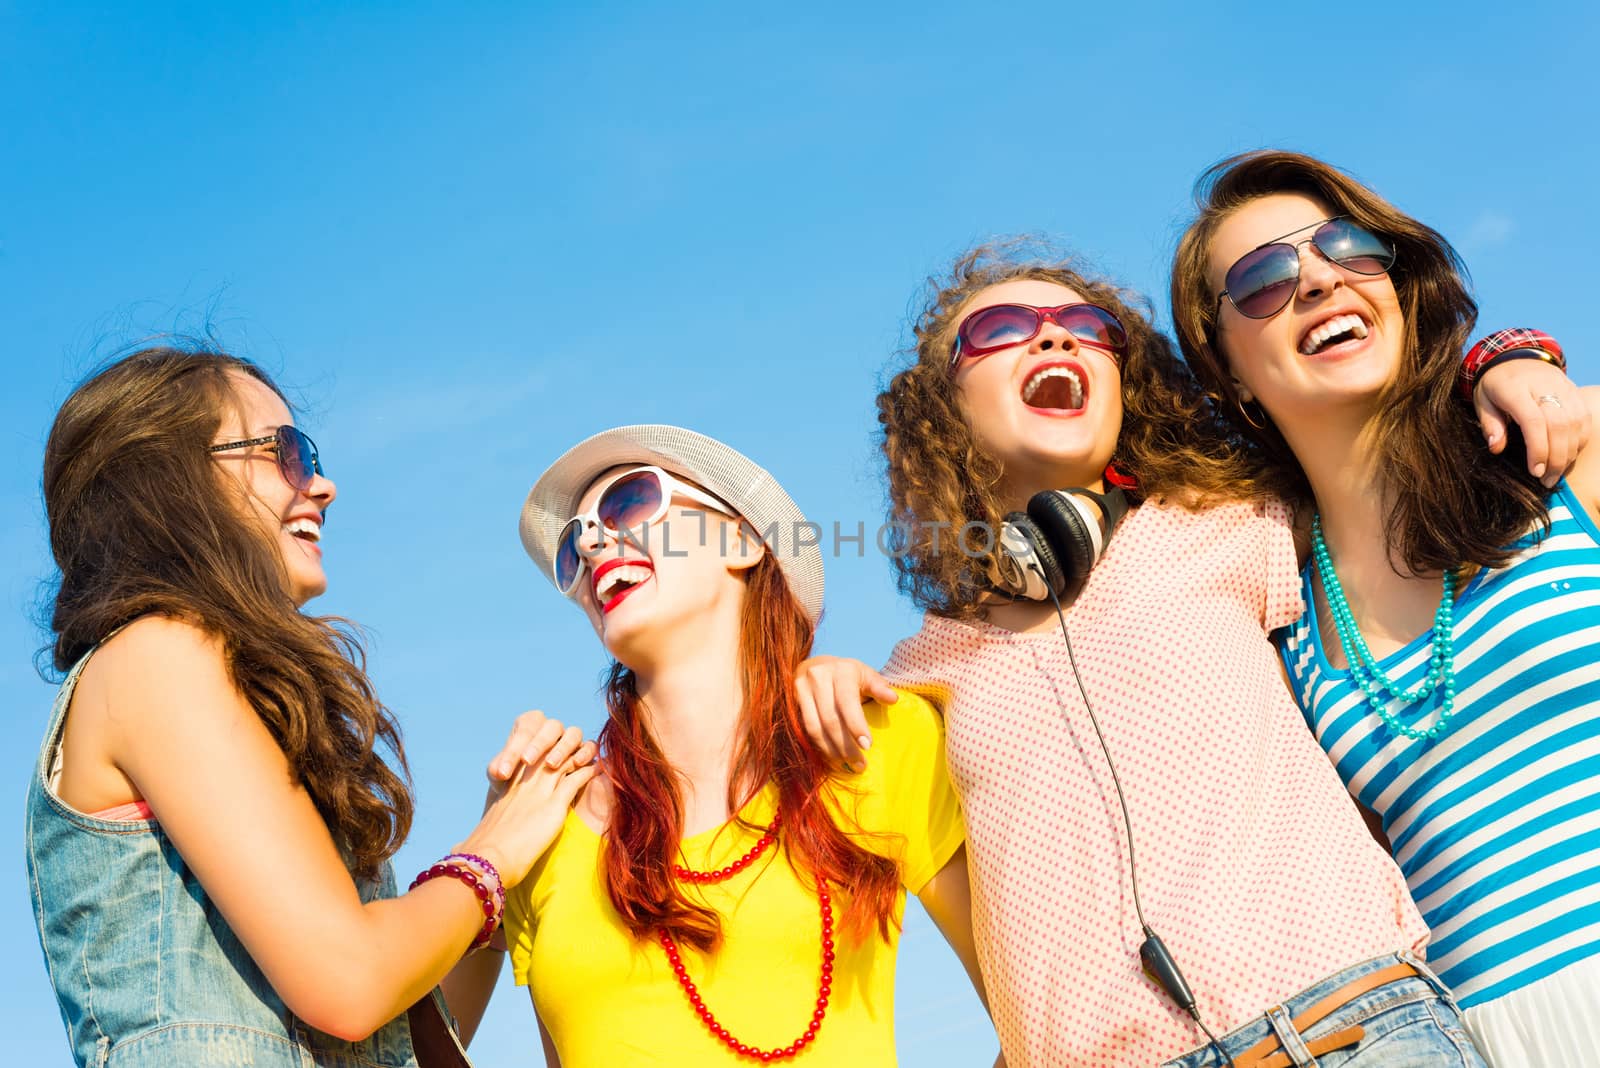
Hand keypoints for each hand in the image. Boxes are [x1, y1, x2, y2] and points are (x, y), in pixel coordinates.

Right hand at [462, 711, 597, 886]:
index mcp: (507, 788)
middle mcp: (523, 784)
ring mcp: (539, 791)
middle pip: (548, 752)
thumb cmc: (480, 856)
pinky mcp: (554, 804)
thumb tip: (457, 847)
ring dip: (580, 756)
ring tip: (591, 755)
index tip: (555, 753)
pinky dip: (588, 772)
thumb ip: (470, 836)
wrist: (487, 861)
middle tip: (579, 749)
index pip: (530, 759)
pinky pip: (577, 778)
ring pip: (566, 760)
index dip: (544, 752)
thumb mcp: (477, 836)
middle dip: (564, 747)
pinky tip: (596, 770)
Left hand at [484, 709, 596, 807]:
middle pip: (550, 726)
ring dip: (562, 747)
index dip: (513, 748)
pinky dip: (585, 752)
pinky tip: (577, 764)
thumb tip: (497, 771)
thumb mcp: (502, 777)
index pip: (524, 729)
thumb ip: (498, 769)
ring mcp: (570, 739)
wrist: (530, 796)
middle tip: (526, 761)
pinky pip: (590, 746)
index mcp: (530, 726)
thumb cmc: (514, 781)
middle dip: (538, 743)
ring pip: (573, 733)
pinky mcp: (586, 751)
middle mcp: (552, 729)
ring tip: (551, 765)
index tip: (503, 772)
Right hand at [795, 656, 897, 771]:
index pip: (847, 702)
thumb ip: (879, 687)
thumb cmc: (846, 674)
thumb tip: (893, 699)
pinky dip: (818, 746)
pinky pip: (804, 730)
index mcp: (840, 671)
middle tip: (860, 764)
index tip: (868, 746)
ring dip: (831, 750)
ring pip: (814, 727)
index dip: (856, 725)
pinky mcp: (790, 701)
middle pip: (830, 719)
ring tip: (846, 764)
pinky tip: (830, 756)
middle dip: (845, 745)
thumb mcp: (865, 675)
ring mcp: (800, 689)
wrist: (815, 666)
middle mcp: (818, 677)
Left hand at [1474, 358, 1589, 486]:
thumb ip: (1490, 425)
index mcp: (1516, 389)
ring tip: (1556, 474)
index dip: (1538, 449)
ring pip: (1576, 424)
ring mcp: (1564, 388)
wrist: (1516, 356)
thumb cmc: (1495, 385)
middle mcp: (1545, 386)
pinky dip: (1579, 441)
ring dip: (1569, 453)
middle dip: (1556, 458)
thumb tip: (1496, 449)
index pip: (1534, 421)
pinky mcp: (1576, 392)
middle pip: (1559, 425)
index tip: (1535, 471)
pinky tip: (1567, 456)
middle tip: (1547, 480)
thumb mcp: (1482, 401)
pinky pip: (1584, 419)